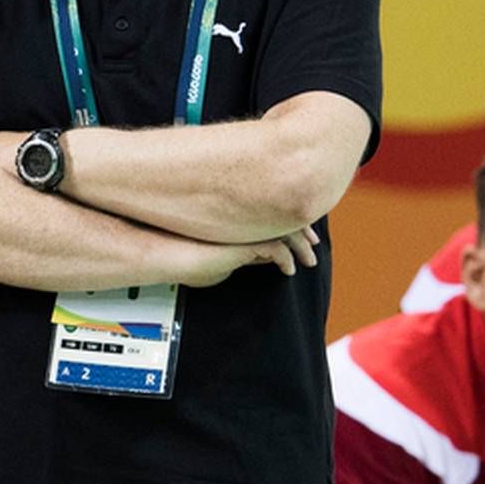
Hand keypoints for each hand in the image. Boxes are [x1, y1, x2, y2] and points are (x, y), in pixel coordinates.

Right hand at [171, 226, 316, 287]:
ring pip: (286, 231)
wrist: (172, 256)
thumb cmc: (190, 257)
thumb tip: (266, 256)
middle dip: (302, 230)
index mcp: (241, 215)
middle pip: (285, 216)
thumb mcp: (226, 255)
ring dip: (301, 246)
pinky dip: (286, 259)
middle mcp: (245, 217)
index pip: (273, 213)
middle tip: (313, 243)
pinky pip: (276, 248)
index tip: (303, 233)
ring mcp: (244, 226)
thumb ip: (246, 252)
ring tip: (309, 260)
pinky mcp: (243, 241)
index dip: (290, 222)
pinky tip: (288, 270)